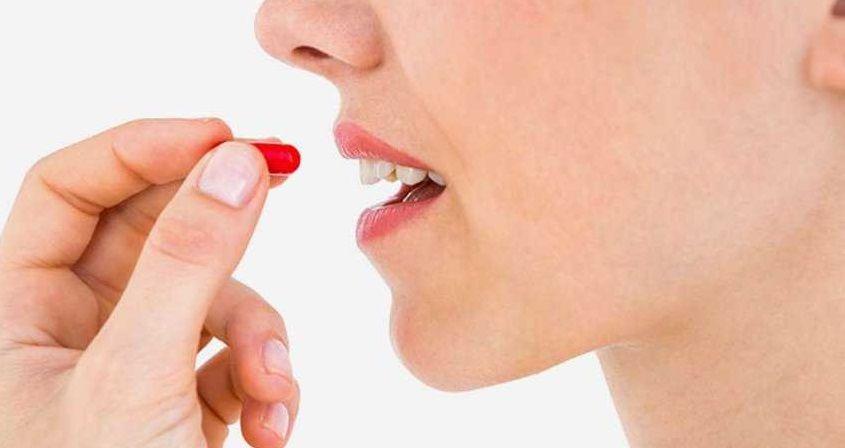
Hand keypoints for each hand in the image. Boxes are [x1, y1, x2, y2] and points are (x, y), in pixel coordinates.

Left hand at [0, 119, 298, 447]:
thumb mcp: (135, 376)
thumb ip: (184, 265)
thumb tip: (235, 165)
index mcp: (17, 314)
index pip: (67, 190)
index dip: (143, 150)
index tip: (222, 135)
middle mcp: (71, 332)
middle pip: (153, 234)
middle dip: (223, 223)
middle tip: (283, 174)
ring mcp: (131, 365)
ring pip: (212, 299)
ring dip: (257, 338)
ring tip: (270, 387)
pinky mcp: (182, 400)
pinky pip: (234, 356)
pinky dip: (264, 382)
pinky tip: (268, 424)